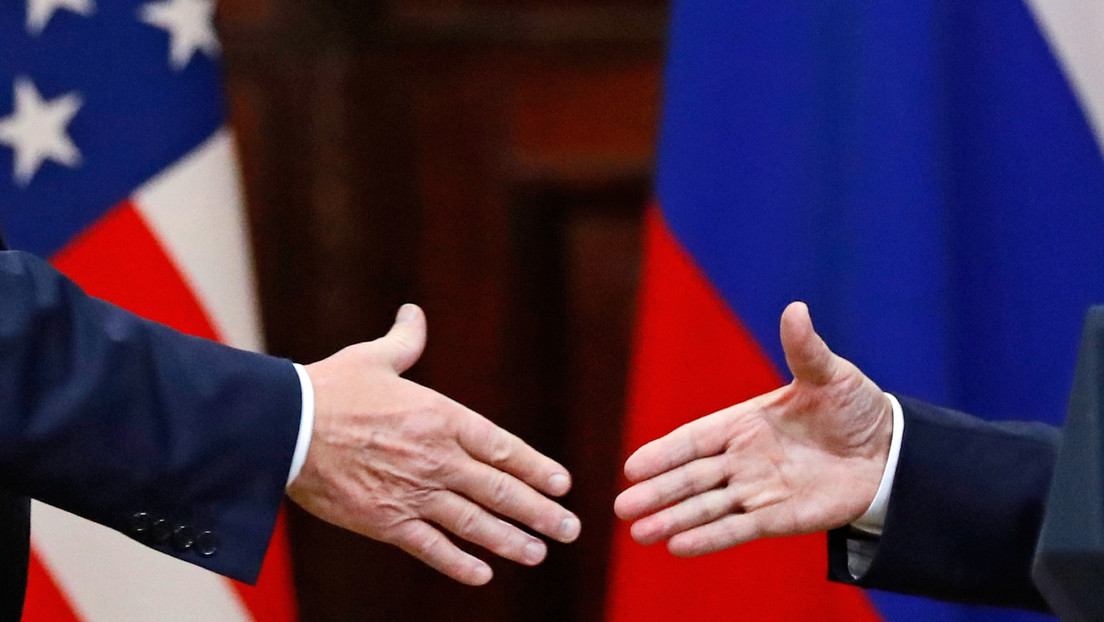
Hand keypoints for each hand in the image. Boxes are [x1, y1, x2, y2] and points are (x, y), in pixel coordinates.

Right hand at [287, 304, 579, 584]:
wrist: (285, 427)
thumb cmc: (330, 388)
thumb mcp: (375, 358)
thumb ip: (405, 342)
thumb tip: (413, 313)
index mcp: (442, 417)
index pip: (503, 448)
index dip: (537, 468)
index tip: (563, 484)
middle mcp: (437, 458)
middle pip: (500, 491)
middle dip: (540, 512)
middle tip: (569, 528)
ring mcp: (414, 493)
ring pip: (475, 524)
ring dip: (511, 541)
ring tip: (538, 553)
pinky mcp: (385, 522)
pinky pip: (432, 549)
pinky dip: (459, 564)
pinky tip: (482, 575)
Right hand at [614, 301, 892, 556]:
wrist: (892, 453)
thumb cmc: (856, 408)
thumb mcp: (830, 375)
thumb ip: (805, 350)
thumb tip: (796, 309)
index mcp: (745, 422)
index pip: (695, 439)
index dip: (664, 453)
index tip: (632, 467)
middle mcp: (744, 458)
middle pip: (691, 478)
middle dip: (657, 493)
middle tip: (621, 507)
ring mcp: (758, 490)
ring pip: (707, 507)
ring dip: (673, 520)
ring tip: (639, 533)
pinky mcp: (779, 517)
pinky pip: (738, 529)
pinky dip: (708, 538)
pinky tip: (677, 547)